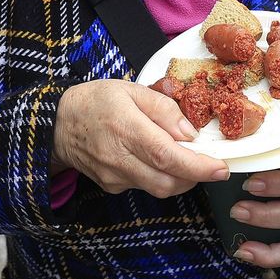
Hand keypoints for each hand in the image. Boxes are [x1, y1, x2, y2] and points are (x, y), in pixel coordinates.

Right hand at [52, 79, 228, 196]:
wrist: (58, 124)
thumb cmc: (97, 101)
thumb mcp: (131, 89)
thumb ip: (163, 108)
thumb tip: (190, 133)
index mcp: (126, 128)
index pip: (167, 155)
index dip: (198, 166)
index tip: (221, 168)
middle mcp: (119, 158)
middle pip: (166, 181)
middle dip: (195, 177)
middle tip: (211, 163)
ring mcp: (114, 177)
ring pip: (159, 189)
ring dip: (181, 179)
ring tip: (188, 159)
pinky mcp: (112, 186)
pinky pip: (145, 186)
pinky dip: (161, 177)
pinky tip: (161, 160)